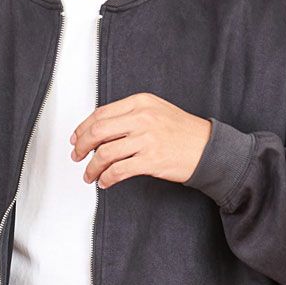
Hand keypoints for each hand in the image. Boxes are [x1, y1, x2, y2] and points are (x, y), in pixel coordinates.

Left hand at [69, 93, 210, 187]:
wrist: (208, 148)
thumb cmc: (183, 131)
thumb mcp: (156, 111)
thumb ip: (130, 115)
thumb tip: (100, 130)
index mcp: (141, 102)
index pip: (101, 113)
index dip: (83, 128)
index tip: (76, 138)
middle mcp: (142, 118)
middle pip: (98, 131)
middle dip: (82, 146)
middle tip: (77, 156)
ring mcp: (147, 139)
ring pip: (105, 153)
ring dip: (92, 167)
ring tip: (90, 174)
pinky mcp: (151, 160)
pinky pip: (118, 171)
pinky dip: (107, 178)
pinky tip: (105, 182)